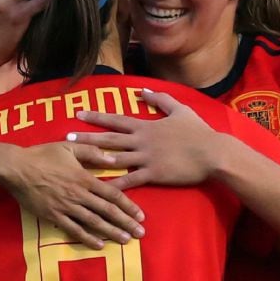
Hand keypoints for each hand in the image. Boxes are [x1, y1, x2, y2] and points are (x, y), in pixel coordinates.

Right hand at [6, 143, 146, 248]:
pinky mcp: (54, 216)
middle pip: (107, 211)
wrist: (16, 168)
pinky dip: (87, 237)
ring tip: (125, 240)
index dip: (128, 205)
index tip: (140, 216)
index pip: (112, 193)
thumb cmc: (42, 155)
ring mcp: (66, 207)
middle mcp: (79, 194)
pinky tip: (99, 244)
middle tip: (140, 234)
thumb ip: (92, 152)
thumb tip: (113, 158)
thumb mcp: (69, 147)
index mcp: (84, 177)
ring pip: (94, 222)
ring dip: (111, 232)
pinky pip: (73, 229)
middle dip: (125, 223)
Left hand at [69, 89, 223, 190]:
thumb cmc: (198, 132)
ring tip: (76, 164)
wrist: (212, 153)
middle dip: (87, 139)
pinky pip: (130, 181)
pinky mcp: (153, 174)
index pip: (116, 119)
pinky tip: (100, 190)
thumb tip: (142, 90)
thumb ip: (160, 99)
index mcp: (146, 125)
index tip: (79, 114)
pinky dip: (114, 185)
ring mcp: (146, 158)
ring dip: (94, 161)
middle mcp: (141, 140)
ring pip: (115, 159)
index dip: (97, 116)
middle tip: (67, 139)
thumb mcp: (180, 109)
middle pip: (109, 138)